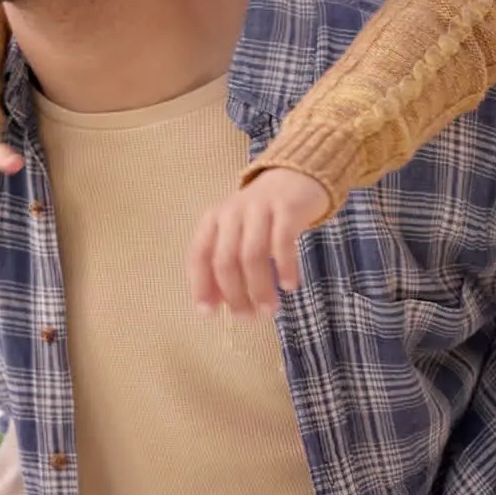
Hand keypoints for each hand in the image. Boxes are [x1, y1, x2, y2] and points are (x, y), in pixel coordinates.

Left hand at [188, 167, 330, 315]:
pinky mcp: (286, 208)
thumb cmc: (262, 216)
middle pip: (225, 261)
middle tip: (249, 318)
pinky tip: (290, 286)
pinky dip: (285, 268)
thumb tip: (216, 305)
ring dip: (260, 288)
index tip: (209, 314)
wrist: (296, 176)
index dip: (200, 286)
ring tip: (270, 309)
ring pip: (252, 255)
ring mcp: (259, 208)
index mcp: (214, 219)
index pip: (198, 255)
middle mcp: (232, 212)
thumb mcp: (237, 233)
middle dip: (235, 295)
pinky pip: (282, 243)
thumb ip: (225, 263)